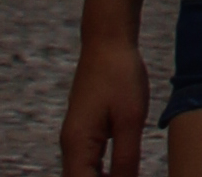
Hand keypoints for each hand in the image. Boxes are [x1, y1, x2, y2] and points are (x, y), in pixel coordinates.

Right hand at [57, 30, 146, 176]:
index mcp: (77, 146)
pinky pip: (88, 163)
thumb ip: (126, 159)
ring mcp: (75, 139)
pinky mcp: (83, 131)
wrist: (108, 39)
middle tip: (131, 176)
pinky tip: (123, 171)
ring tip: (129, 176)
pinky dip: (102, 173)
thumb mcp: (131, 119)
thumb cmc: (120, 75)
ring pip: (83, 175)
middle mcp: (70, 146)